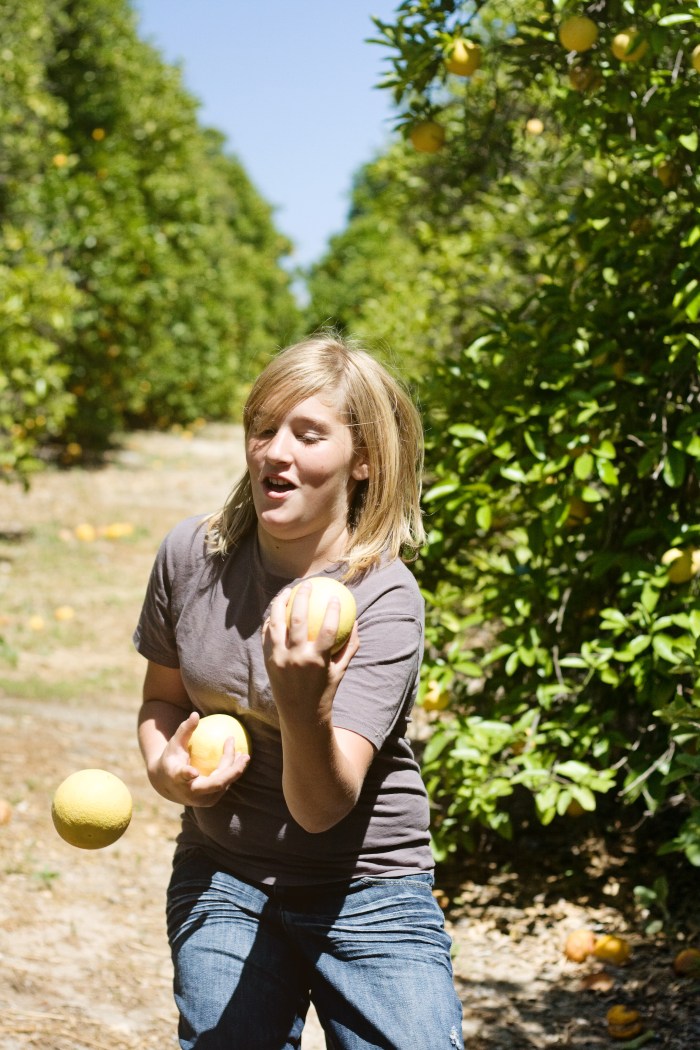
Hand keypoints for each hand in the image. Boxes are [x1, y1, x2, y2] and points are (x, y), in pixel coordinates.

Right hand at [149, 711, 249, 807]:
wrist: (167, 784)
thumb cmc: (171, 759)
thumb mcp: (174, 744)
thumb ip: (184, 730)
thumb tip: (195, 714)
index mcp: (177, 778)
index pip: (182, 777)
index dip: (187, 775)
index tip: (193, 772)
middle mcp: (191, 793)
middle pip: (216, 784)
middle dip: (232, 770)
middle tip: (245, 755)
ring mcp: (202, 800)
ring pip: (223, 783)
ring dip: (235, 768)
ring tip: (244, 754)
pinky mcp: (210, 800)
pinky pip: (224, 785)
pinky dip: (233, 772)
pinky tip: (240, 760)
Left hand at [262, 582, 358, 725]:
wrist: (300, 713)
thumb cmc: (325, 689)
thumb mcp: (341, 670)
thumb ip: (350, 646)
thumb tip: (356, 621)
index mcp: (318, 660)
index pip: (329, 629)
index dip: (334, 610)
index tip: (336, 596)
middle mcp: (297, 658)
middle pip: (298, 619)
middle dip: (303, 597)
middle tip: (308, 585)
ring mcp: (280, 659)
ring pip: (277, 623)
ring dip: (281, 603)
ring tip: (287, 591)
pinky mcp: (268, 660)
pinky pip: (268, 634)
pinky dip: (272, 620)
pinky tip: (276, 610)